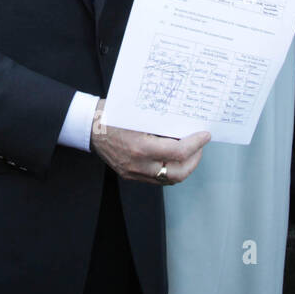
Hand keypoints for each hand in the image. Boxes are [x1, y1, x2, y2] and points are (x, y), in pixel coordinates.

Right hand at [89, 100, 209, 184]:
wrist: (89, 125)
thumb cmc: (113, 113)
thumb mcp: (139, 114)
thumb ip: (162, 123)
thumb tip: (186, 125)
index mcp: (141, 147)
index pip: (178, 152)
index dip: (196, 144)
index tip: (205, 135)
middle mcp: (138, 164)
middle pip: (178, 172)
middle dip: (194, 159)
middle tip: (200, 146)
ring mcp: (133, 172)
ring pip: (169, 179)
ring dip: (184, 167)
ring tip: (190, 152)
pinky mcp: (130, 175)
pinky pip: (157, 179)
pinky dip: (170, 170)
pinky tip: (173, 158)